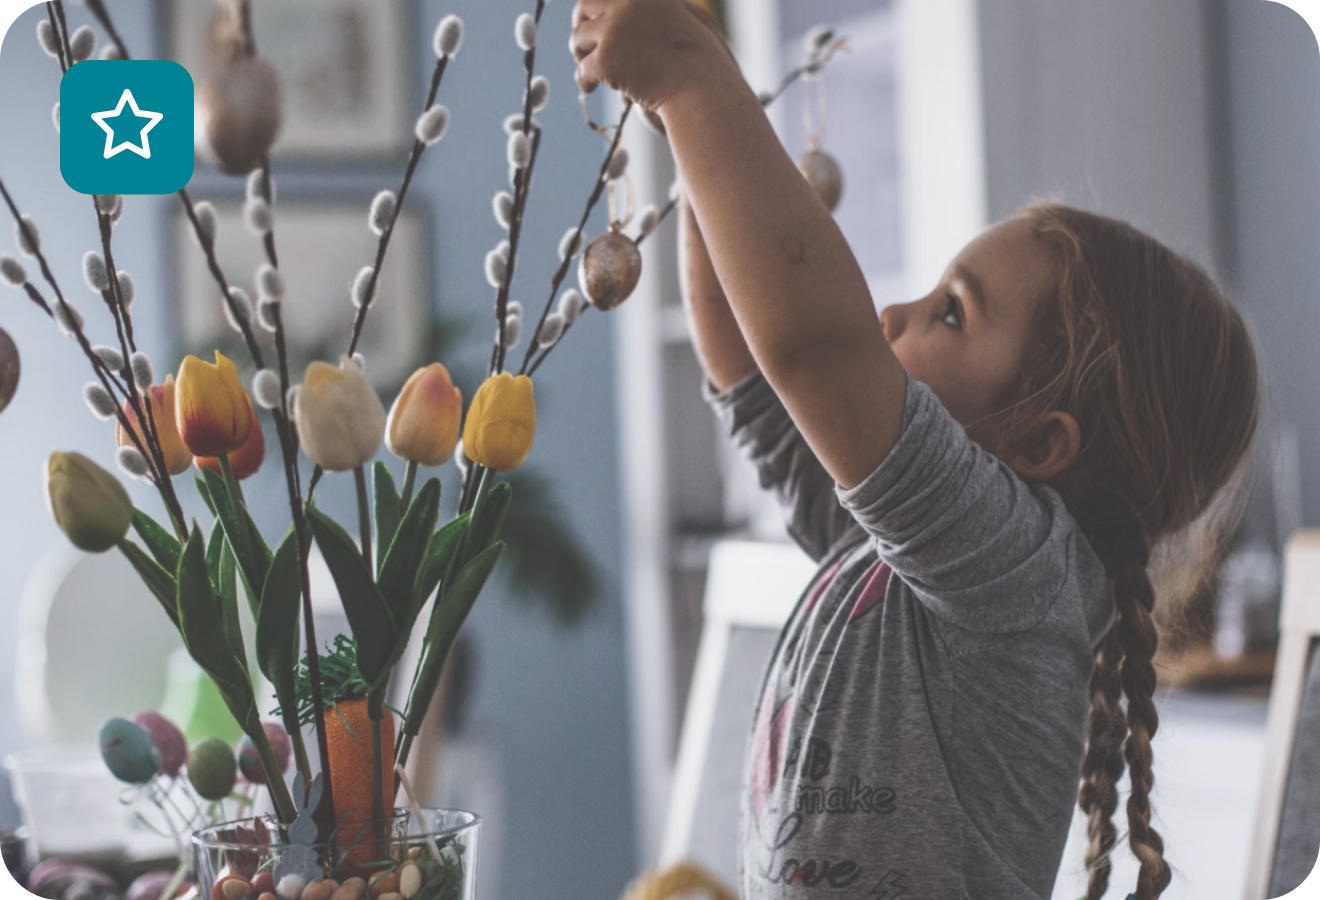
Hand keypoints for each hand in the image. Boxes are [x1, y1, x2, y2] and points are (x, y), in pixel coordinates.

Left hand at [570, 0, 739, 111]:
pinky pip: (582, 69)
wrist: (703, 90)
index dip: (598, 10)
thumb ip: (656, 15)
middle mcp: (627, 4)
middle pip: (584, 5)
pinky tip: (589, 89)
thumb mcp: (685, 23)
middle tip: (581, 48)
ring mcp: (615, 30)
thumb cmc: (702, 65)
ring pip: (578, 38)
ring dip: (580, 55)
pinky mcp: (606, 59)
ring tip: (589, 72)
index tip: (597, 24)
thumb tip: (629, 21)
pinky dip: (584, 80)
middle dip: (580, 25)